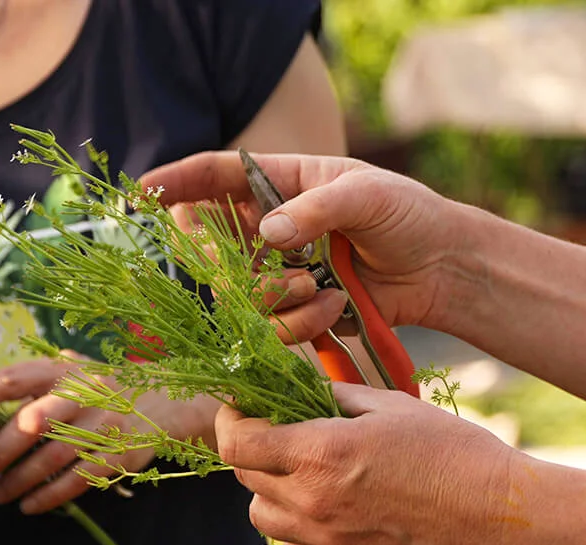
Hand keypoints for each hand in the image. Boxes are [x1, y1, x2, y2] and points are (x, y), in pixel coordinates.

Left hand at [0, 354, 155, 514]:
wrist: (169, 402)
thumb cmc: (107, 388)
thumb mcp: (76, 371)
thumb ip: (35, 379)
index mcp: (67, 371)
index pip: (17, 377)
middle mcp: (87, 392)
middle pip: (32, 423)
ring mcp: (107, 423)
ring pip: (53, 456)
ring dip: (19, 481)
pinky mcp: (123, 452)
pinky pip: (80, 479)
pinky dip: (51, 495)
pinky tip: (30, 505)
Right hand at [143, 153, 476, 341]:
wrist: (442, 269)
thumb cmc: (409, 215)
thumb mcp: (368, 195)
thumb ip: (315, 208)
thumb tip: (267, 232)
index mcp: (282, 182)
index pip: (215, 175)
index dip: (178, 180)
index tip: (143, 190)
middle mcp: (270, 228)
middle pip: (209, 244)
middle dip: (223, 260)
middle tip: (268, 260)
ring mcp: (280, 272)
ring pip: (237, 296)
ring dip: (272, 297)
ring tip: (317, 288)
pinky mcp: (295, 311)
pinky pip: (269, 328)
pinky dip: (296, 324)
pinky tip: (333, 308)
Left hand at [216, 381, 518, 544]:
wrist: (495, 514)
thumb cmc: (448, 450)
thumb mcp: (387, 404)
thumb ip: (334, 395)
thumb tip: (302, 391)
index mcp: (319, 452)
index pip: (236, 442)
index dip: (230, 419)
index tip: (241, 409)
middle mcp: (311, 501)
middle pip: (245, 477)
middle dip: (255, 450)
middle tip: (284, 435)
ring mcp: (325, 542)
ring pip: (261, 517)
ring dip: (271, 492)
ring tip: (306, 475)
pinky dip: (294, 533)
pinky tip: (324, 514)